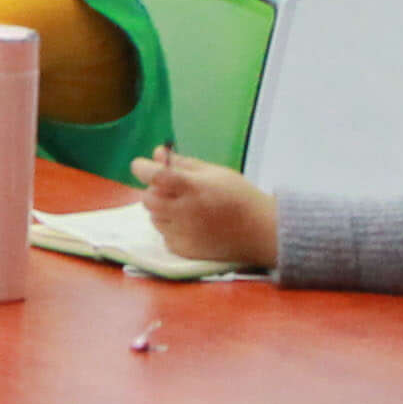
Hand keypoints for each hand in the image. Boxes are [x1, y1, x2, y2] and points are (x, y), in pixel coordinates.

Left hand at [133, 150, 279, 269]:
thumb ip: (183, 164)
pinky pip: (164, 236)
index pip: (155, 176)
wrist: (260, 231)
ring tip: (185, 208)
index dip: (143, 168)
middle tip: (170, 189)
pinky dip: (171, 228)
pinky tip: (191, 224)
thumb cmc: (239, 197)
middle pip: (148, 198)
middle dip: (154, 191)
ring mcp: (184, 234)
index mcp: (194, 188)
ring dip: (162, 210)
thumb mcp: (215, 173)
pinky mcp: (185, 250)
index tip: (142, 166)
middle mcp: (185, 212)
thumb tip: (157, 153)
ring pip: (154, 218)